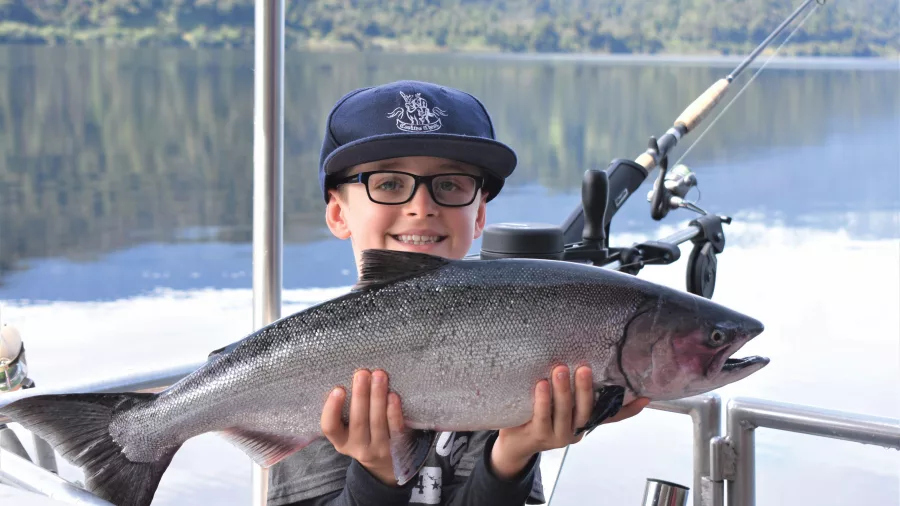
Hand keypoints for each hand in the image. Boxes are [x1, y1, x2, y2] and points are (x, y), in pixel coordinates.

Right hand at [321, 369, 404, 485]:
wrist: (386, 463)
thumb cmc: (364, 434)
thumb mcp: (348, 429)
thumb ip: (346, 410)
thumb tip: (350, 377)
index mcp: (340, 441)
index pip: (330, 427)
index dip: (332, 409)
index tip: (338, 389)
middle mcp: (358, 448)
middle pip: (358, 421)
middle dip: (360, 395)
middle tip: (362, 373)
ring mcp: (378, 449)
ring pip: (377, 422)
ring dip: (378, 397)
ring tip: (379, 375)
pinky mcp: (397, 447)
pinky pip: (395, 428)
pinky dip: (394, 411)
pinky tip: (393, 395)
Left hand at [490, 365, 649, 478]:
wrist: (513, 444)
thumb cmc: (535, 416)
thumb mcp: (555, 403)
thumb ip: (568, 390)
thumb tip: (575, 356)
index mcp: (582, 421)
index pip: (609, 416)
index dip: (627, 409)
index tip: (644, 397)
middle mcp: (574, 431)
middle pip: (586, 411)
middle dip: (586, 389)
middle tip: (584, 368)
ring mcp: (557, 436)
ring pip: (565, 414)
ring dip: (564, 391)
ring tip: (561, 370)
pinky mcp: (538, 436)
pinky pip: (542, 417)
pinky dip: (542, 400)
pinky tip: (541, 385)